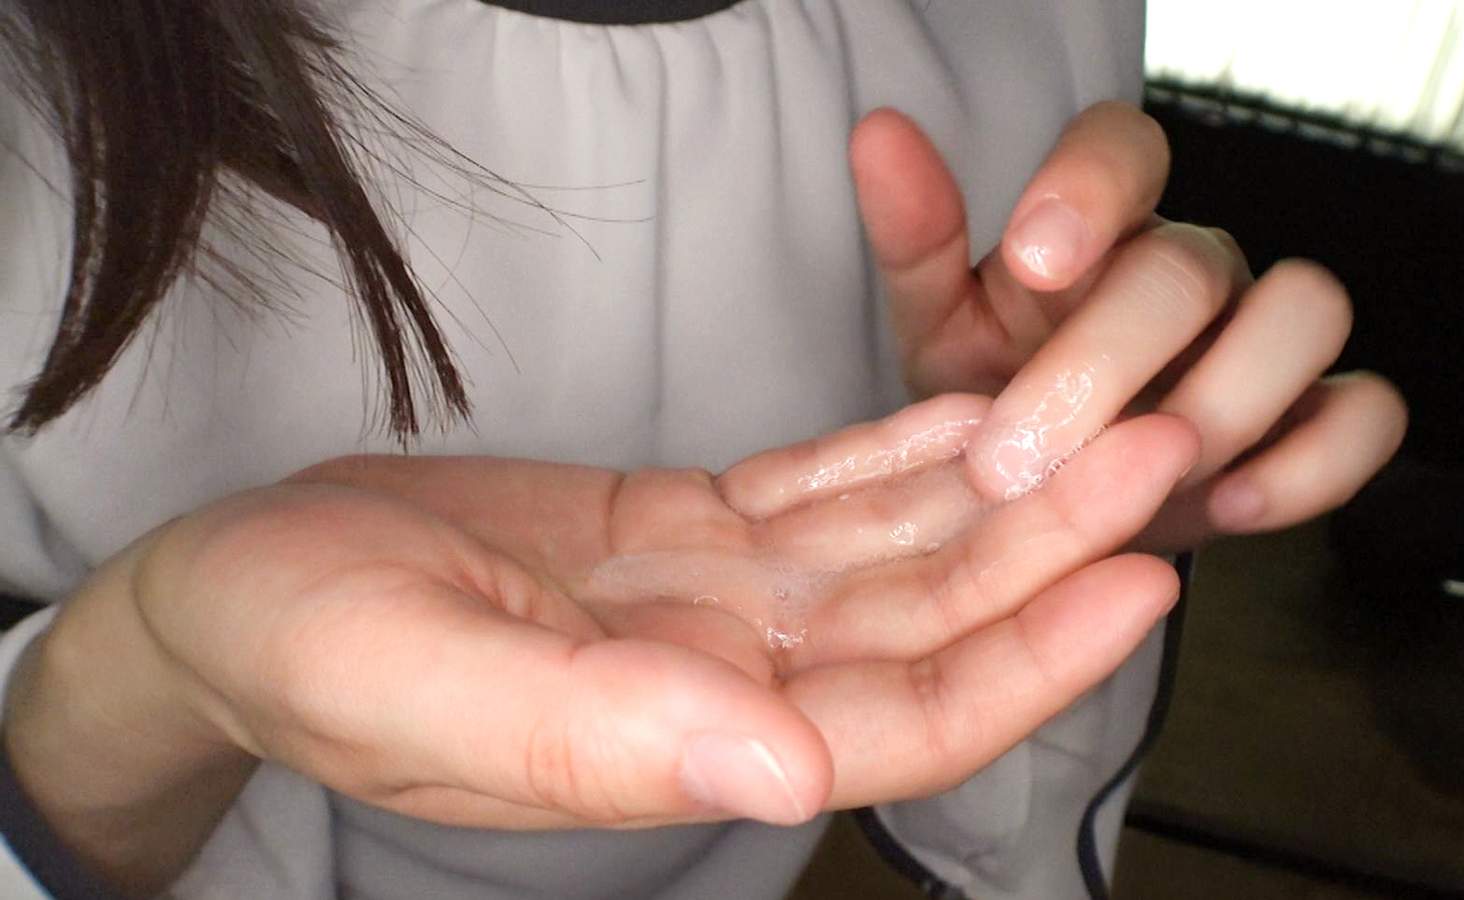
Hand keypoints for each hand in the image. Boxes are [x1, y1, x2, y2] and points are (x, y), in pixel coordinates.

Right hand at [6, 397, 1196, 893]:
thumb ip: (602, 736)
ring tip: (1107, 416)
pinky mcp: (680, 528)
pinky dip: (903, 452)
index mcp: (679, 739)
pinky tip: (978, 408)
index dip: (1028, 664)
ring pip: (892, 550)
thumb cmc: (305, 652)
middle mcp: (720, 676)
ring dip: (1000, 487)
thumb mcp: (429, 686)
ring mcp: (708, 600)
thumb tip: (775, 769)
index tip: (1140, 581)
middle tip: (1164, 452)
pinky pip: (821, 490)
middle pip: (927, 624)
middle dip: (1052, 547)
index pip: (898, 723)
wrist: (236, 591)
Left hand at [851, 103, 1406, 549]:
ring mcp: (1267, 337)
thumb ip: (918, 237)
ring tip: (1142, 474)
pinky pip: (1369, 414)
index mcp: (1103, 225)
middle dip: (1109, 360)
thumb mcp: (940, 328)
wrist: (1052, 503)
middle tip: (1019, 457)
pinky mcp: (1320, 415)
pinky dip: (1314, 461)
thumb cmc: (996, 401)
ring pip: (1308, 310)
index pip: (1126, 145)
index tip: (1033, 260)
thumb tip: (879, 132)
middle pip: (1197, 263)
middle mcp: (1196, 267)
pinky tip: (1228, 507)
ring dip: (1227, 400)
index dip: (1090, 187)